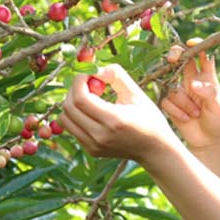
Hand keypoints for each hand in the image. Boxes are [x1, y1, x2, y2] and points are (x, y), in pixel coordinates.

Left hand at [59, 64, 178, 164]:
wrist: (155, 149)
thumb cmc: (149, 119)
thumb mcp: (137, 93)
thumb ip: (116, 76)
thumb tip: (96, 69)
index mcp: (114, 120)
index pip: (80, 98)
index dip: (78, 80)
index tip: (87, 72)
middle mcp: (100, 136)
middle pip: (68, 107)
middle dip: (74, 89)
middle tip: (88, 83)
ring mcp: (93, 146)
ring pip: (65, 119)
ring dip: (72, 103)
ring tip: (89, 97)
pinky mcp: (91, 150)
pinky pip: (72, 128)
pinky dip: (76, 115)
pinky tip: (92, 111)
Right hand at [159, 50, 219, 152]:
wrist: (208, 141)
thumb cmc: (218, 122)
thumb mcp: (219, 108)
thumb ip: (209, 94)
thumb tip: (194, 84)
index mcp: (208, 77)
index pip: (203, 55)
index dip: (198, 45)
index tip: (191, 43)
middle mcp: (193, 80)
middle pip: (181, 59)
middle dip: (175, 55)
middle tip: (172, 59)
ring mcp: (181, 91)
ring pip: (173, 87)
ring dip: (184, 102)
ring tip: (196, 114)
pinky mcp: (171, 104)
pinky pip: (166, 101)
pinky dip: (176, 111)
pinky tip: (187, 119)